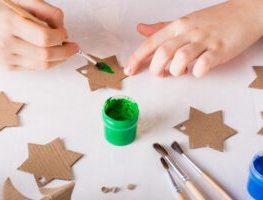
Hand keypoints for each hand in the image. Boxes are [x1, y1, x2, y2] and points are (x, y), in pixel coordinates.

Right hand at [0, 0, 78, 69]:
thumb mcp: (21, 0)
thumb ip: (46, 10)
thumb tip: (63, 28)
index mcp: (9, 22)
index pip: (44, 37)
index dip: (60, 37)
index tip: (65, 33)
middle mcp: (6, 43)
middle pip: (45, 55)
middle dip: (65, 52)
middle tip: (73, 47)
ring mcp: (5, 58)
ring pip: (42, 65)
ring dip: (59, 59)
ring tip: (64, 51)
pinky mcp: (7, 67)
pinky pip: (33, 68)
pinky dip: (46, 61)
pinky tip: (48, 54)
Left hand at [125, 0, 262, 77]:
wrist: (245, 12)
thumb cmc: (213, 20)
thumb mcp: (184, 21)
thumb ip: (161, 28)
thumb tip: (141, 29)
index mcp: (177, 26)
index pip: (151, 43)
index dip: (137, 58)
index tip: (129, 70)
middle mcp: (188, 32)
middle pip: (162, 53)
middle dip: (156, 69)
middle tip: (161, 74)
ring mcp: (205, 41)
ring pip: (180, 58)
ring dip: (176, 71)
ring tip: (181, 71)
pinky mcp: (220, 50)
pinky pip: (204, 65)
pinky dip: (197, 72)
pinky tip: (198, 70)